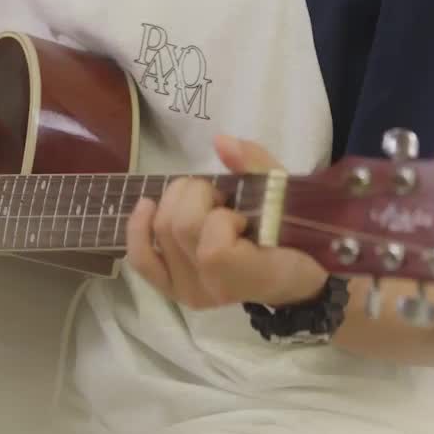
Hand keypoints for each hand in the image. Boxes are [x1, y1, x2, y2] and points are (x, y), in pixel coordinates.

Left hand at [125, 136, 327, 310]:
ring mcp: (190, 291)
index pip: (214, 251)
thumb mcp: (287, 194)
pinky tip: (147, 206)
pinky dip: (138, 228)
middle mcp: (215, 289)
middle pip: (179, 227)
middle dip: (200, 195)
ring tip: (205, 205)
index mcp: (252, 276)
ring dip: (180, 201)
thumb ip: (258, 167)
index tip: (244, 215)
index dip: (224, 219)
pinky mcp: (173, 287)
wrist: (294, 274)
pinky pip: (141, 258)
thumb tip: (222, 142)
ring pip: (161, 229)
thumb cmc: (295, 233)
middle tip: (223, 200)